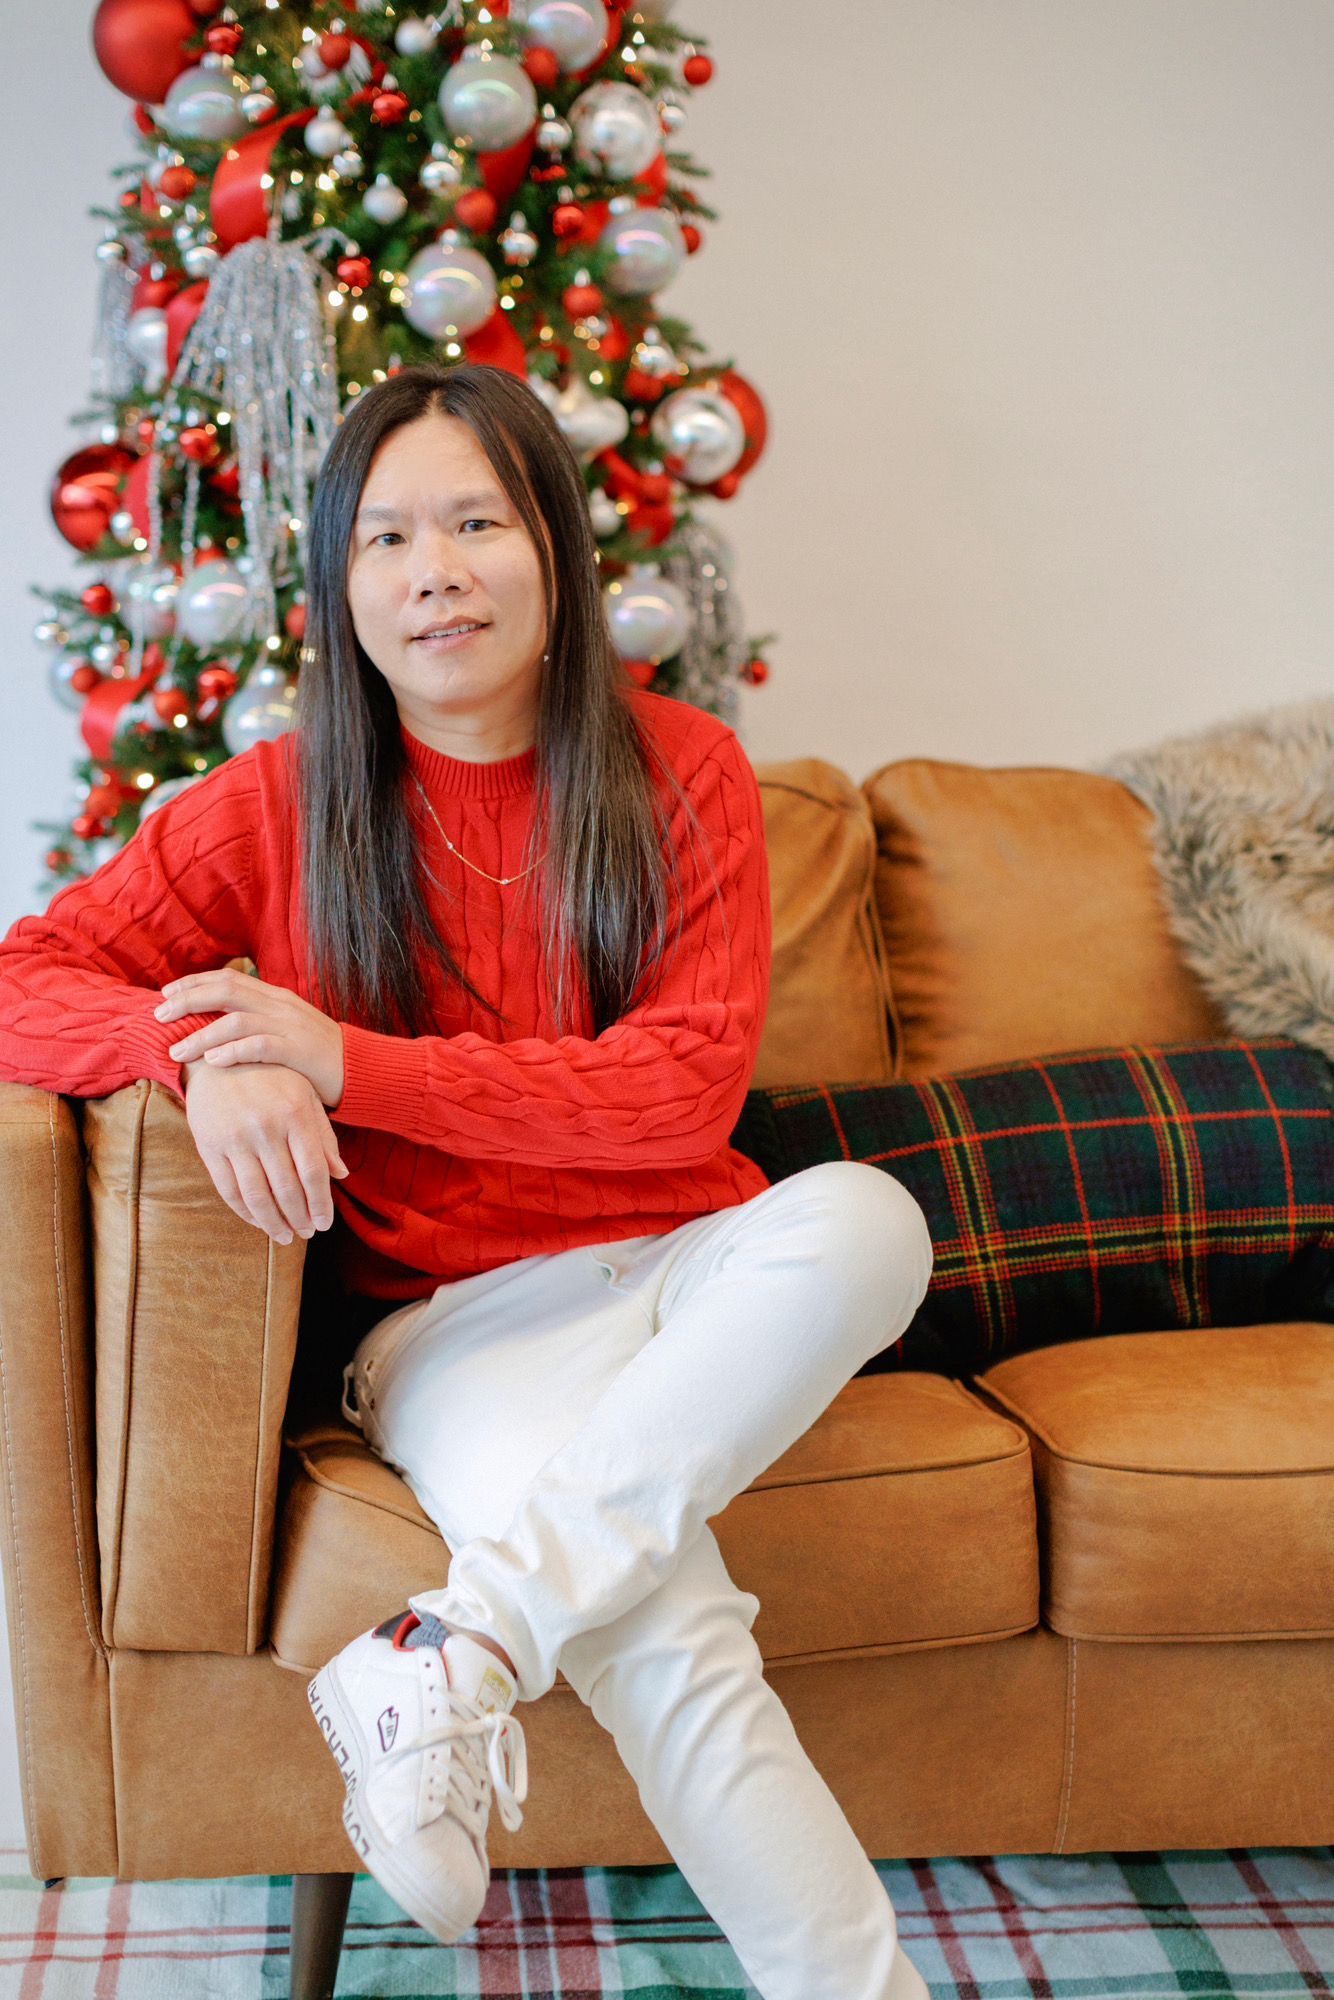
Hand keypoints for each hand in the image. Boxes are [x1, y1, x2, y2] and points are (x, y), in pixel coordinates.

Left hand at [155, 968, 345, 1107]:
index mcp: (276, 997)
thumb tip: (219, 1025)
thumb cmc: (319, 1056)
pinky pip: (260, 1046)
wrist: (364, 1070)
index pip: (228, 978)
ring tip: (176, 1051)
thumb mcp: (287, 1031)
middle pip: (226, 991)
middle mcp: (281, 1006)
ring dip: (201, 1034)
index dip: (194, 983)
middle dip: (188, 1001)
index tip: (166, 994)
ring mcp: (291, 1027)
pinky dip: (232, 1051)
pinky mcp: (299, 1051)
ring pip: (236, 1020)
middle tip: (158, 1015)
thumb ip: (258, 1023)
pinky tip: (212, 1061)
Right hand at [182, 1057, 349, 1244]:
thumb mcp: (304, 1095)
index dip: (322, 1203)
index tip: (325, 1223)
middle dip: (300, 1218)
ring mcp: (235, 1138)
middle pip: (287, 1188)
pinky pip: (229, 1190)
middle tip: (307, 1233)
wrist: (215, 1057)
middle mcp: (265, 1127)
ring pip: (257, 1195)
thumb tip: (341, 1174)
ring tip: (286, 1235)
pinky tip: (258, 1221)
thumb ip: (323, 1135)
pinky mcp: (209, 1146)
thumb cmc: (270, 1077)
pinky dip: (245, 1212)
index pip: (313, 1171)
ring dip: (274, 1223)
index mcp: (295, 1113)